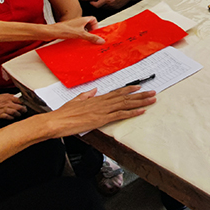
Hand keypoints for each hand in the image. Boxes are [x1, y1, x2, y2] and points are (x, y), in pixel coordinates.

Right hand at [0, 93, 26, 119]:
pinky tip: (12, 118)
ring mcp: (4, 109)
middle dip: (24, 110)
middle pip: (20, 107)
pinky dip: (12, 118)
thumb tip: (17, 98)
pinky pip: (9, 117)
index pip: (21, 100)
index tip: (26, 105)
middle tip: (24, 111)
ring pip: (16, 113)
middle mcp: (8, 103)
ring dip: (18, 115)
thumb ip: (10, 97)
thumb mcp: (2, 95)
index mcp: (9, 97)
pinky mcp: (0, 115)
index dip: (25, 104)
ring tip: (19, 115)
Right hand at [42, 86, 156, 137]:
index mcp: (96, 99)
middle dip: (140, 95)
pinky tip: (141, 111)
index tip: (139, 87)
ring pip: (125, 104)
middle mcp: (102, 102)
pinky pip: (120, 115)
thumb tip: (94, 91)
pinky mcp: (101, 119)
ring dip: (140, 102)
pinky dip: (132, 113)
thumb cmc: (63, 114)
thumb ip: (86, 96)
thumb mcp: (76, 101)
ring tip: (152, 100)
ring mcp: (102, 110)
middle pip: (125, 97)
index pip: (116, 93)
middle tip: (153, 92)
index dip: (129, 90)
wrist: (56, 121)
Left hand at [50, 17, 103, 43]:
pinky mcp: (69, 30)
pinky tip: (77, 41)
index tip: (96, 32)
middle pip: (89, 24)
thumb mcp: (81, 34)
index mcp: (83, 19)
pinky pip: (77, 32)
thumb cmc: (64, 30)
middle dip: (91, 30)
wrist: (52, 32)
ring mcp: (74, 26)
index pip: (93, 19)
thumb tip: (100, 40)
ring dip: (85, 34)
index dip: (96, 25)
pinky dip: (79, 36)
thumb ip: (91, 37)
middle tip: (91, 36)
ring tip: (85, 39)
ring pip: (83, 28)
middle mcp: (78, 21)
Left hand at [90, 0, 138, 9]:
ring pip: (105, 8)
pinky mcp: (118, 7)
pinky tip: (107, 1)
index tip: (90, 0)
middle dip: (96, 4)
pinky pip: (110, 8)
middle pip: (100, 7)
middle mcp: (111, 5)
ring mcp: (115, 7)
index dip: (92, 3)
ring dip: (102, 5)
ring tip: (100, 0)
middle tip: (94, 0)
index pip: (96, 5)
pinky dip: (107, 6)